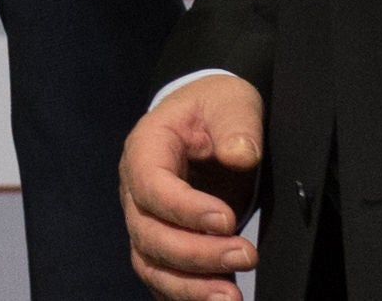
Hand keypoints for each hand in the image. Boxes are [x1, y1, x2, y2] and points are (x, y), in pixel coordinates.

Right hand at [120, 73, 263, 298]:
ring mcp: (147, 220)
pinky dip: (187, 296)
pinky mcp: (164, 244)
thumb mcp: (230, 101)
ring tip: (230, 297)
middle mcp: (137, 190)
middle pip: (148, 234)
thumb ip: (236, 124)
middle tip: (245, 255)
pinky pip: (164, 279)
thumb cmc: (214, 107)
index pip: (150, 185)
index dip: (184, 209)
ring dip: (189, 287)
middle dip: (195, 254)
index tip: (228, 219)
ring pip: (151, 264)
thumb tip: (241, 155)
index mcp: (146, 148)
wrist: (209, 119)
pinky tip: (217, 300)